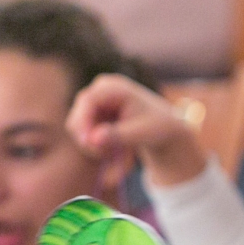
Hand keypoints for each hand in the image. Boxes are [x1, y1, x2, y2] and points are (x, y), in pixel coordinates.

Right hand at [67, 74, 206, 186]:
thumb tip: (93, 139)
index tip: (87, 143)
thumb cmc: (158, 127)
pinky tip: (120, 154)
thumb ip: (118, 135)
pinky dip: (101, 148)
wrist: (164, 128)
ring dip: (98, 148)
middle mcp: (99, 90)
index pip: (88, 100)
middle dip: (91, 140)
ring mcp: (94, 102)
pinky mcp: (92, 115)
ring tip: (123, 157)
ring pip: (80, 130)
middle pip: (78, 116)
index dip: (83, 122)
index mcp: (114, 87)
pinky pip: (86, 136)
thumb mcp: (143, 133)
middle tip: (110, 158)